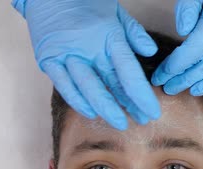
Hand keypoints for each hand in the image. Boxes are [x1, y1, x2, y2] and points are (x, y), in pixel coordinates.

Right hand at [11, 0, 160, 129]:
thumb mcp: (116, 12)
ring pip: (87, 89)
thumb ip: (134, 33)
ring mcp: (66, 54)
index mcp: (108, 35)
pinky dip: (78, 101)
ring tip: (120, 123)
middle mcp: (87, 47)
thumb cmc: (86, 2)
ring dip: (105, 109)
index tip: (153, 112)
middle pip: (109, 84)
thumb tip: (151, 51)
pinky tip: (92, 113)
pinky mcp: (48, 60)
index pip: (128, 71)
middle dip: (127, 106)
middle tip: (142, 121)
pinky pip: (64, 86)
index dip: (141, 95)